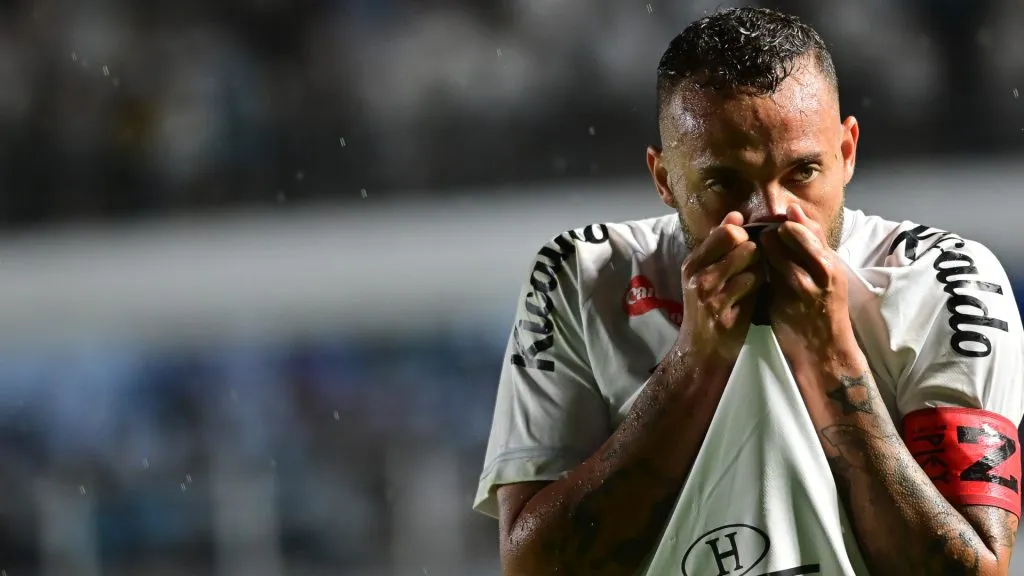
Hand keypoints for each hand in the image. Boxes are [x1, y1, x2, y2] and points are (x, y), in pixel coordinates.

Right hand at [678, 212, 765, 363]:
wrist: (701, 351)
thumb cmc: (707, 309)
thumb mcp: (705, 275)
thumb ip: (720, 246)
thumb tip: (735, 215)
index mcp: (693, 263)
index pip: (726, 231)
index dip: (746, 236)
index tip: (750, 248)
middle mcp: (698, 276)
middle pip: (742, 242)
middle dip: (756, 251)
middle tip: (756, 266)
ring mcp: (710, 295)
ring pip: (751, 261)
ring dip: (761, 268)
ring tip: (757, 280)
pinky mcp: (724, 312)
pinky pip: (753, 285)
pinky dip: (761, 286)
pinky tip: (758, 295)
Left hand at [761, 204, 856, 375]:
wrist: (824, 349)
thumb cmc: (821, 309)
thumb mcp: (824, 275)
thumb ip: (810, 246)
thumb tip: (793, 211)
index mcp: (831, 262)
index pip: (807, 226)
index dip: (784, 221)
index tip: (770, 224)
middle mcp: (822, 271)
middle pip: (789, 233)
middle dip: (769, 231)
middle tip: (757, 235)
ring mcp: (803, 287)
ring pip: (775, 252)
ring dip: (759, 248)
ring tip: (754, 253)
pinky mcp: (785, 302)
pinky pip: (765, 275)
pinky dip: (755, 268)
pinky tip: (749, 270)